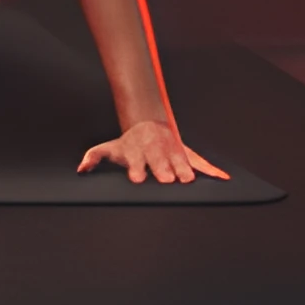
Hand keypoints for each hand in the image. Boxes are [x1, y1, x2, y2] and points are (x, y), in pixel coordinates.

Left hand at [76, 118, 229, 184]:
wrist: (147, 125)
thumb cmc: (127, 142)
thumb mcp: (109, 147)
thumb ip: (94, 157)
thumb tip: (81, 169)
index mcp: (137, 153)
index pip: (136, 163)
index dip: (136, 170)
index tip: (137, 178)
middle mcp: (156, 153)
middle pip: (160, 163)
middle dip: (163, 170)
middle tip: (167, 178)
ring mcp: (172, 153)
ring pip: (180, 162)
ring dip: (184, 170)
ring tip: (188, 179)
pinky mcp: (186, 154)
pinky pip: (201, 162)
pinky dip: (212, 170)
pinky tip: (223, 178)